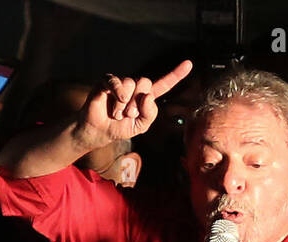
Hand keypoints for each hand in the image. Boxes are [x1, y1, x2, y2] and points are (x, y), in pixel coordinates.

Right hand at [74, 60, 192, 151]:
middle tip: (128, 115)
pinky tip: (114, 103)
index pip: (164, 84)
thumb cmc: (119, 128)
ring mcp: (121, 83)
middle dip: (137, 102)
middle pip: (145, 82)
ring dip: (124, 103)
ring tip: (117, 114)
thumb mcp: (140, 126)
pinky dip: (117, 92)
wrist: (98, 132)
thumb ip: (150, 114)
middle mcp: (135, 87)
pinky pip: (116, 81)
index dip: (176, 74)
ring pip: (131, 83)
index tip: (189, 64)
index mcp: (146, 96)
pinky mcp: (107, 82)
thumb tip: (147, 96)